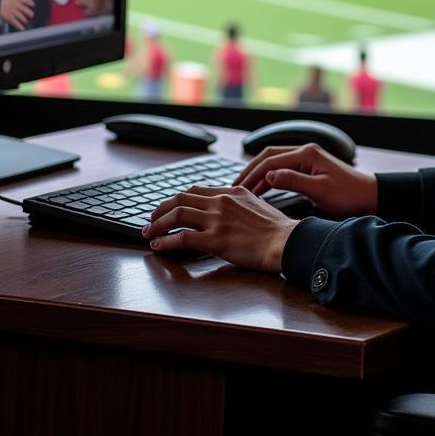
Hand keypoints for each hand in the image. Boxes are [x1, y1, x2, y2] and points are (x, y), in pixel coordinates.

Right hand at [0, 0, 34, 30]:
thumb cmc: (6, 1)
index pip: (27, 1)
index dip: (31, 3)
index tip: (33, 5)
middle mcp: (16, 5)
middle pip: (26, 10)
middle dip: (30, 14)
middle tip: (31, 15)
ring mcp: (13, 12)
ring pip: (22, 17)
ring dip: (24, 20)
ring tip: (25, 21)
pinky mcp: (9, 17)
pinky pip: (16, 23)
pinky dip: (19, 26)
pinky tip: (22, 29)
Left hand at [143, 186, 297, 270]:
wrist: (286, 241)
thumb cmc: (277, 229)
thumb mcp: (258, 205)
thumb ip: (240, 203)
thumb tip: (229, 211)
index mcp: (232, 191)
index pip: (196, 190)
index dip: (178, 199)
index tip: (169, 208)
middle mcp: (222, 201)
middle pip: (181, 198)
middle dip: (161, 209)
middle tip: (151, 219)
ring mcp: (217, 219)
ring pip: (177, 215)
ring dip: (158, 224)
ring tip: (149, 233)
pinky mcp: (215, 239)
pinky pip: (182, 237)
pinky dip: (166, 241)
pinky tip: (159, 246)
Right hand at [233, 143, 377, 217]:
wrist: (370, 196)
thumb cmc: (349, 195)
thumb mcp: (319, 191)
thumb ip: (293, 181)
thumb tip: (268, 175)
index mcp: (306, 154)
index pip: (270, 160)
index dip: (252, 174)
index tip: (238, 188)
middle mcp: (305, 151)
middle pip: (269, 155)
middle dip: (250, 170)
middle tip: (234, 187)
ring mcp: (308, 157)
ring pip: (275, 160)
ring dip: (258, 173)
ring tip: (243, 189)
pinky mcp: (310, 166)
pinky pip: (283, 167)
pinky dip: (269, 175)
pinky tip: (262, 187)